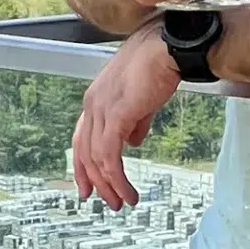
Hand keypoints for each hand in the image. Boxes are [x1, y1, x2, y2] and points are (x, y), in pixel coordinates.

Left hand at [72, 26, 181, 209]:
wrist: (168, 47)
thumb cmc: (159, 63)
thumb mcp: (142, 98)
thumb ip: (135, 121)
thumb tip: (133, 141)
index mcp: (96, 98)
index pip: (82, 138)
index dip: (84, 165)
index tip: (89, 186)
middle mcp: (92, 104)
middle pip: (84, 152)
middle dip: (95, 181)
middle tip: (108, 201)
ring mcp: (101, 109)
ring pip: (96, 158)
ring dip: (109, 185)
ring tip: (123, 200)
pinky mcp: (116, 115)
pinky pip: (109, 155)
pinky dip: (117, 177)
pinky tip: (128, 188)